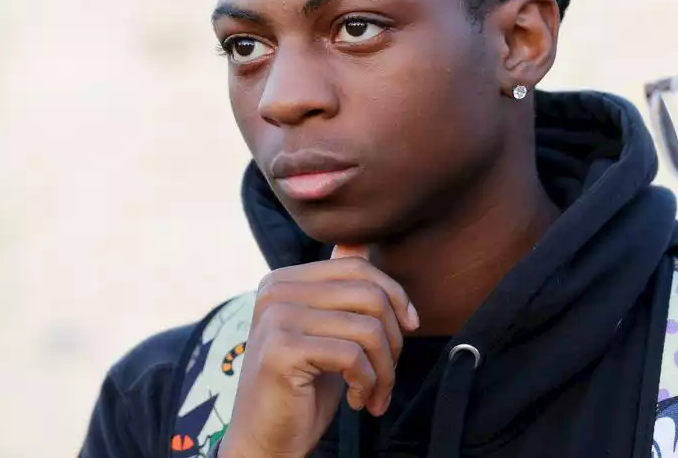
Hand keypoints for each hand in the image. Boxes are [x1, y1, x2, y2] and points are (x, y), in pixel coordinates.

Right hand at [218, 245, 419, 457]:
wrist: (266, 441)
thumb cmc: (303, 387)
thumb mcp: (325, 330)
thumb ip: (336, 287)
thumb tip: (356, 240)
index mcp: (284, 280)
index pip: (358, 267)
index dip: (395, 295)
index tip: (410, 327)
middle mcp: (275, 291)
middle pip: (369, 296)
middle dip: (394, 339)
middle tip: (388, 374)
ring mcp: (276, 318)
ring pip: (368, 329)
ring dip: (384, 370)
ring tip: (375, 393)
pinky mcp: (282, 350)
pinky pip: (353, 356)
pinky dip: (368, 383)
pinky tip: (358, 401)